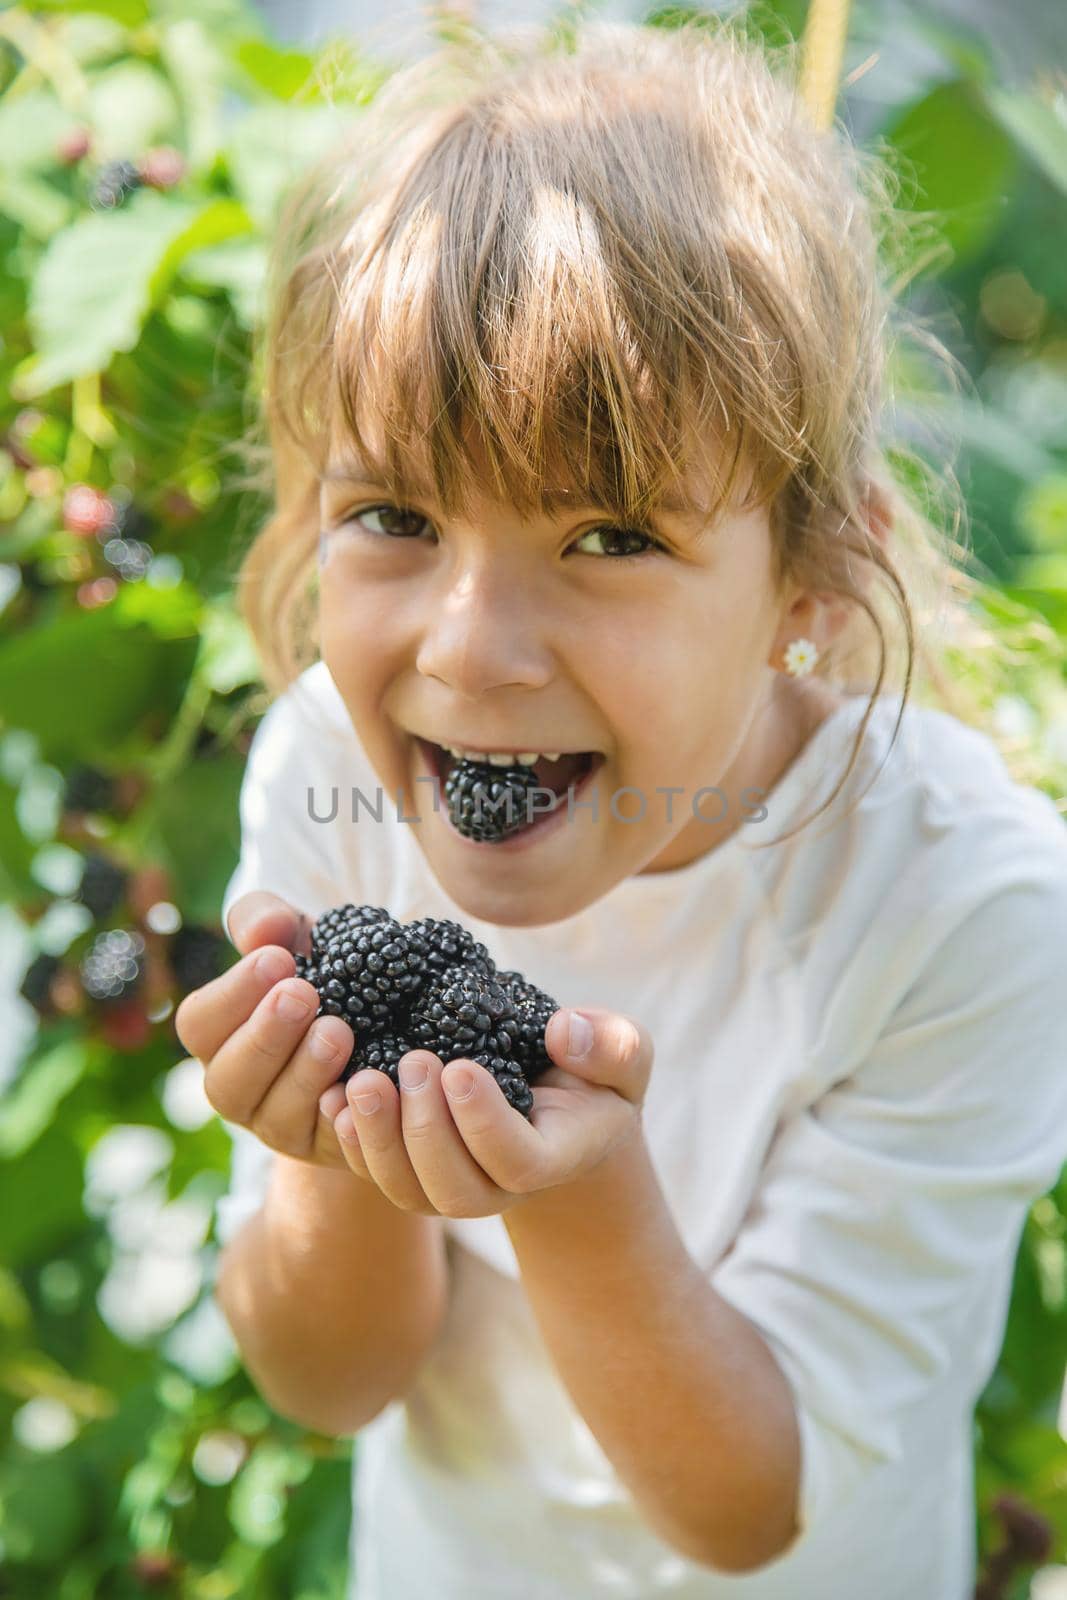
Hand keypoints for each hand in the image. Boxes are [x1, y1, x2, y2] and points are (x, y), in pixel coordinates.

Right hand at [174, 891, 355, 1169]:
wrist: (388, 1019)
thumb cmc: (324, 973)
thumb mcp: (294, 938)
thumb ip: (266, 920)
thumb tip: (265, 930)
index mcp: (219, 1038)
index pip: (200, 1024)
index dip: (233, 994)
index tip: (277, 958)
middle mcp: (242, 1091)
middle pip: (229, 1082)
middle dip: (265, 1037)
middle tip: (304, 994)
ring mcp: (285, 1128)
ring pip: (277, 1118)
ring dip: (306, 1073)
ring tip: (338, 1031)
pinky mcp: (332, 1150)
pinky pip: (333, 1146)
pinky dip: (346, 1119)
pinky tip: (368, 1083)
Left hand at [322, 1007, 652, 1216]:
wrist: (556, 1102)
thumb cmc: (592, 1072)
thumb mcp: (623, 1053)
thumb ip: (612, 1046)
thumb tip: (565, 1033)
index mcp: (554, 1158)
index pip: (518, 1162)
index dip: (484, 1123)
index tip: (460, 1066)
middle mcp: (500, 1187)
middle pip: (456, 1191)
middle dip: (426, 1130)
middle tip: (413, 1062)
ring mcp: (452, 1185)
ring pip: (408, 1192)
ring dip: (380, 1140)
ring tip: (362, 1080)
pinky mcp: (413, 1171)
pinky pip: (377, 1175)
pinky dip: (352, 1142)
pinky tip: (334, 1099)